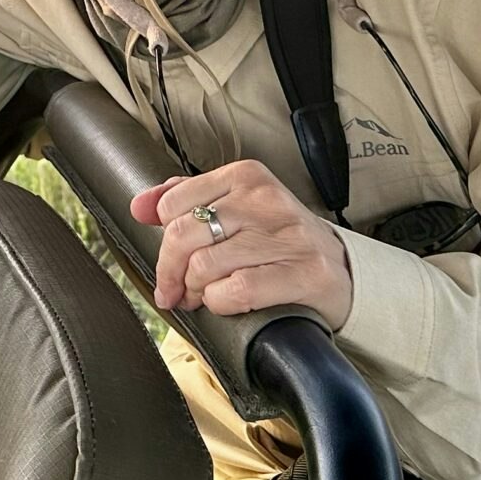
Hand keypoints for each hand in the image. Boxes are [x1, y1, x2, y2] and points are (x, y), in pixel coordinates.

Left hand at [131, 159, 353, 333]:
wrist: (341, 271)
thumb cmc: (278, 240)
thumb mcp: (235, 208)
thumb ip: (186, 201)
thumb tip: (139, 205)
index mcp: (245, 176)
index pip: (172, 205)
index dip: (162, 242)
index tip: (168, 264)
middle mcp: (266, 200)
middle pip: (183, 235)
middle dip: (170, 272)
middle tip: (175, 291)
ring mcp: (287, 236)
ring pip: (205, 266)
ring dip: (196, 291)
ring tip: (203, 297)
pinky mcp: (303, 273)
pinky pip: (236, 291)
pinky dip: (221, 303)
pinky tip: (229, 302)